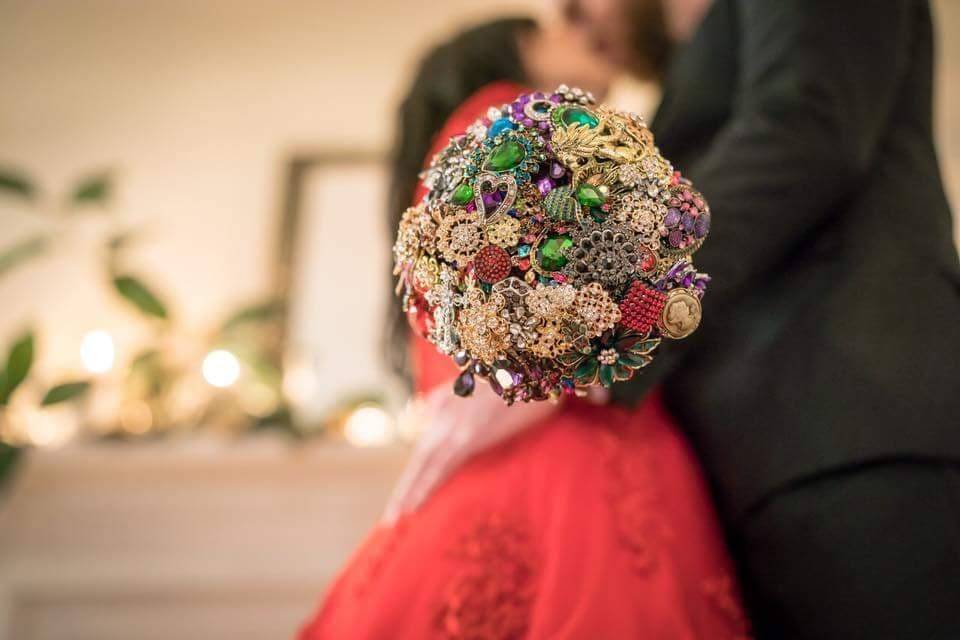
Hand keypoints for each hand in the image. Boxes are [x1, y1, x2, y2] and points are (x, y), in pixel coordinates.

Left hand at [382, 382, 560, 523]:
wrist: (529, 367)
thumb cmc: (510, 379)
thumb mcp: (471, 386)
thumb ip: (446, 401)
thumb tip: (422, 418)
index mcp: (443, 404)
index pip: (423, 447)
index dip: (413, 474)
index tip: (402, 497)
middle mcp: (443, 415)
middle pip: (419, 459)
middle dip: (405, 489)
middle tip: (390, 518)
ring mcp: (454, 426)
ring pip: (425, 465)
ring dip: (410, 492)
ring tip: (396, 517)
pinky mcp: (469, 435)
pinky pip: (442, 466)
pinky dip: (427, 485)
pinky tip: (417, 503)